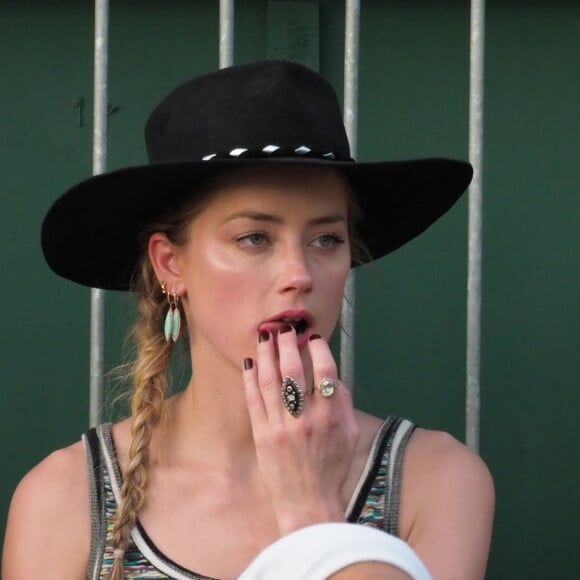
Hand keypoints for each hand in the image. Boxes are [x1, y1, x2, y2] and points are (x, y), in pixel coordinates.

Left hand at [242, 327, 359, 535]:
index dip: (318, 350)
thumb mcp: (350, 436)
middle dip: (287, 344)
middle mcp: (305, 418)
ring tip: (264, 335)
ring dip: (266, 354)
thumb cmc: (333, 469)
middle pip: (293, 371)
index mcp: (330, 416)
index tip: (312, 337)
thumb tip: (335, 377)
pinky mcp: (262, 435)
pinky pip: (254, 401)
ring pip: (270, 381)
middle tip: (282, 327)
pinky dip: (251, 379)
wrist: (308, 502)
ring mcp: (280, 426)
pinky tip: (249, 362)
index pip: (324, 372)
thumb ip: (344, 404)